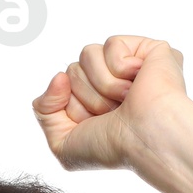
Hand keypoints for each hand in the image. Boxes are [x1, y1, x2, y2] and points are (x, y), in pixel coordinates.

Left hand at [32, 36, 192, 172]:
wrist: (143, 139)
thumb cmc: (110, 148)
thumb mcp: (62, 143)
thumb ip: (44, 111)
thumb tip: (58, 75)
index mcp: (94, 102)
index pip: (62, 87)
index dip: (72, 108)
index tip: (95, 124)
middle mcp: (112, 81)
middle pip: (72, 70)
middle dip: (86, 96)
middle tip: (113, 112)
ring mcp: (130, 64)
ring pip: (87, 54)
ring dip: (103, 84)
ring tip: (126, 99)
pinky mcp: (148, 48)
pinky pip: (111, 44)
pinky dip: (120, 67)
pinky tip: (139, 81)